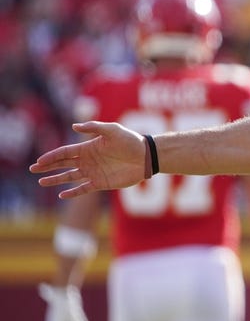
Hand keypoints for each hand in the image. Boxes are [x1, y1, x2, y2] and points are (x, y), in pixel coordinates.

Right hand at [29, 122, 146, 198]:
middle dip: (48, 167)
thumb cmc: (130, 141)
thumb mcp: (113, 130)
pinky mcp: (101, 183)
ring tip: (42, 182)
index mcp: (88, 148)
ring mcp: (93, 172)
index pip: (65, 153)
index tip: (39, 162)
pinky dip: (73, 192)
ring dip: (56, 179)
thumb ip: (94, 128)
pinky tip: (62, 195)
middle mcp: (88, 160)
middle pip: (63, 164)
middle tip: (33, 170)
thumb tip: (74, 126)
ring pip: (70, 177)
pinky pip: (83, 189)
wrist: (146, 156)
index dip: (51, 157)